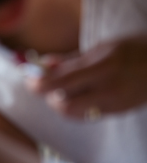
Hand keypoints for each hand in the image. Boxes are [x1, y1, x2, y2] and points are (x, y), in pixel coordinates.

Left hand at [26, 35, 146, 118]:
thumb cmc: (134, 49)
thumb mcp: (103, 47)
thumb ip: (71, 60)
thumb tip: (43, 64)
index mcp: (103, 66)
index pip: (61, 81)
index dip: (39, 84)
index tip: (28, 80)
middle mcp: (108, 88)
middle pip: (63, 104)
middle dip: (49, 97)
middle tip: (45, 87)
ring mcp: (114, 103)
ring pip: (74, 114)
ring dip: (61, 104)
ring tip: (64, 91)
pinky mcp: (118, 112)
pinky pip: (88, 115)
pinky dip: (77, 107)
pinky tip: (81, 95)